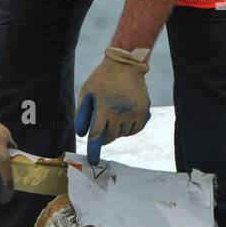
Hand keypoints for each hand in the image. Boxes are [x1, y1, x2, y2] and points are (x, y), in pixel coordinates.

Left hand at [75, 48, 149, 163]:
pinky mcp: (143, 113)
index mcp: (103, 107)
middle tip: (102, 127)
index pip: (97, 135)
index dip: (94, 150)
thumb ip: (82, 113)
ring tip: (113, 116)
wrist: (126, 65)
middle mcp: (119, 112)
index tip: (93, 161)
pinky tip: (124, 119)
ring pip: (122, 134)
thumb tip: (82, 134)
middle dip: (103, 136)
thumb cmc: (102, 79)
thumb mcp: (87, 92)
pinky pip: (134, 131)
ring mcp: (133, 113)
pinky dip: (127, 129)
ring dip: (116, 131)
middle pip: (109, 137)